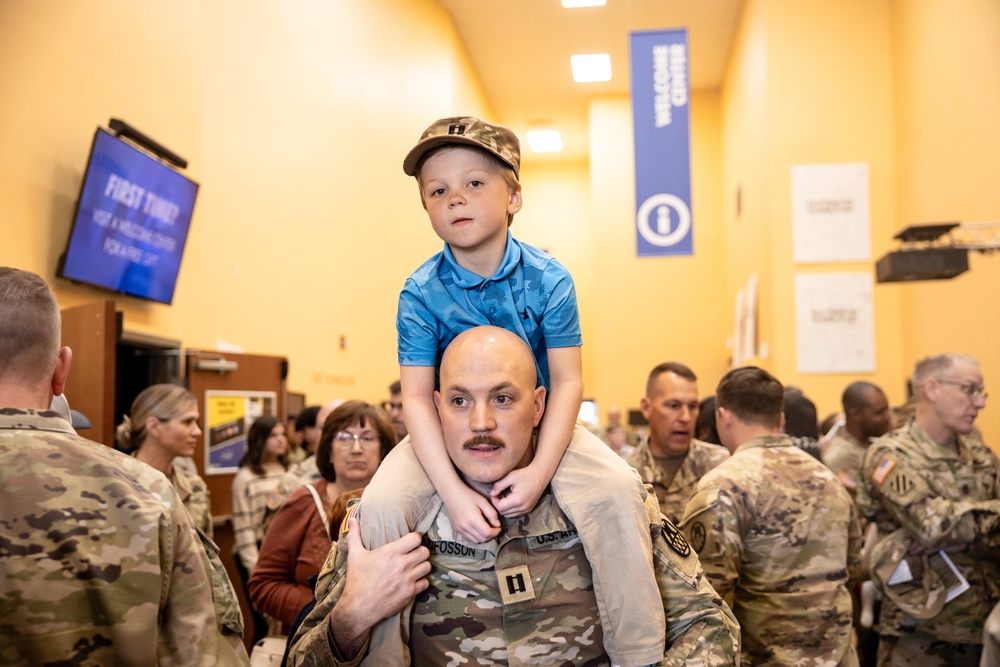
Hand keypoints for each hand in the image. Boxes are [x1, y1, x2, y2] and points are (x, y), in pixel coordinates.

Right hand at [329, 518, 430, 657]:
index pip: (416, 538)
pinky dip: (422, 582)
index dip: (415, 538)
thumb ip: (355, 535)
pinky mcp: (410, 593)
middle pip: (425, 551)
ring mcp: (407, 579)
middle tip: (414, 554)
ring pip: (427, 566)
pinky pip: (426, 583)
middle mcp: (401, 564)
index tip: (411, 542)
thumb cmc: (357, 580)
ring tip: (415, 567)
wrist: (358, 607)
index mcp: (390, 552)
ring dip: (422, 566)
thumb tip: (352, 519)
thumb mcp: (354, 555)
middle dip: (420, 551)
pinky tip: (414, 581)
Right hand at [441, 484, 500, 542]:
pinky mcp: (457, 529)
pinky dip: (476, 537)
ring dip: (484, 537)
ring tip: (487, 528)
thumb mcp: (483, 501)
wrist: (451, 493)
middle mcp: (466, 527)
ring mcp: (460, 529)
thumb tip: (497, 524)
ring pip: (476, 541)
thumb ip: (492, 513)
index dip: (495, 532)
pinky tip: (478, 529)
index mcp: (473, 519)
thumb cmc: (468, 495)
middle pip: (482, 539)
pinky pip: (469, 538)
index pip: (487, 533)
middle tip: (494, 528)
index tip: (499, 527)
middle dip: (491, 535)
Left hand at [490, 464, 546, 517]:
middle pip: (504, 513)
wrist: (540, 476)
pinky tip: (511, 500)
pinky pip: (515, 514)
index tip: (495, 492)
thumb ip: (499, 485)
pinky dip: (510, 509)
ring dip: (504, 508)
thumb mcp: (510, 476)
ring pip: (509, 515)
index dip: (495, 501)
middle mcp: (523, 508)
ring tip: (505, 497)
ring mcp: (526, 510)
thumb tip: (492, 493)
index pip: (500, 507)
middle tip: (499, 494)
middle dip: (498, 504)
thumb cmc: (525, 474)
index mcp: (517, 500)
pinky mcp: (529, 510)